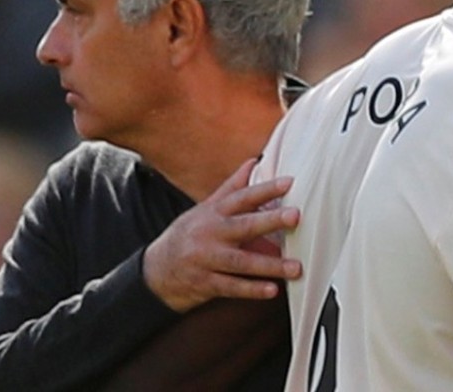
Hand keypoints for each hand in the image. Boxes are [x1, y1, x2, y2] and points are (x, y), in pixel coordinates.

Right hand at [143, 158, 301, 312]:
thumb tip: (254, 162)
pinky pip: (231, 287)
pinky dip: (251, 289)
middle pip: (243, 226)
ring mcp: (206, 259)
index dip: (265, 189)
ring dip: (270, 265)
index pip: (242, 197)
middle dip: (270, 221)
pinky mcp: (205, 283)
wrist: (156, 270)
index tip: (289, 182)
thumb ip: (232, 187)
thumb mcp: (206, 208)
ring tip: (295, 267)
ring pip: (241, 262)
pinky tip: (272, 290)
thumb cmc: (189, 234)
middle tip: (296, 217)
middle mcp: (210, 233)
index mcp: (213, 212)